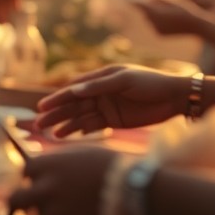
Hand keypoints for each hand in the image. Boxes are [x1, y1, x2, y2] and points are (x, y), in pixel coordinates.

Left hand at [10, 146, 119, 214]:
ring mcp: (56, 213)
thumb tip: (40, 171)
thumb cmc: (108, 165)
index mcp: (45, 165)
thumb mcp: (78, 154)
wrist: (133, 188)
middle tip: (30, 205)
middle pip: (15, 200)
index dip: (33, 176)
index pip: (25, 172)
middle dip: (21, 202)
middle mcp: (45, 189)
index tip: (41, 180)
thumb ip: (55, 163)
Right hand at [35, 65, 188, 135]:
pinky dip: (81, 130)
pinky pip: (93, 126)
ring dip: (65, 124)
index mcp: (99, 78)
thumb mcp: (124, 80)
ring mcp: (106, 107)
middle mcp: (99, 93)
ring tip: (51, 134)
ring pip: (80, 117)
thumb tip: (74, 90)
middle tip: (39, 124)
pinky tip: (69, 135)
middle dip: (56, 114)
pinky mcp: (114, 120)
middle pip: (73, 105)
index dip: (57, 99)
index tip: (42, 107)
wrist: (175, 98)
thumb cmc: (150, 82)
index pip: (73, 90)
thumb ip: (98, 86)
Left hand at [134, 0, 204, 35]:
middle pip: (145, 13)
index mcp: (155, 11)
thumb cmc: (185, 10)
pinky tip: (168, 21)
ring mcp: (156, 29)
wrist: (196, 26)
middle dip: (145, 9)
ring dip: (153, 16)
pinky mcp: (159, 35)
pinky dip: (159, 23)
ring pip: (150, 20)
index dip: (133, 1)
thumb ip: (158, 0)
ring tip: (163, 12)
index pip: (140, 6)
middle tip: (140, 3)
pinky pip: (156, 26)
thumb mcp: (172, 2)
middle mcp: (153, 21)